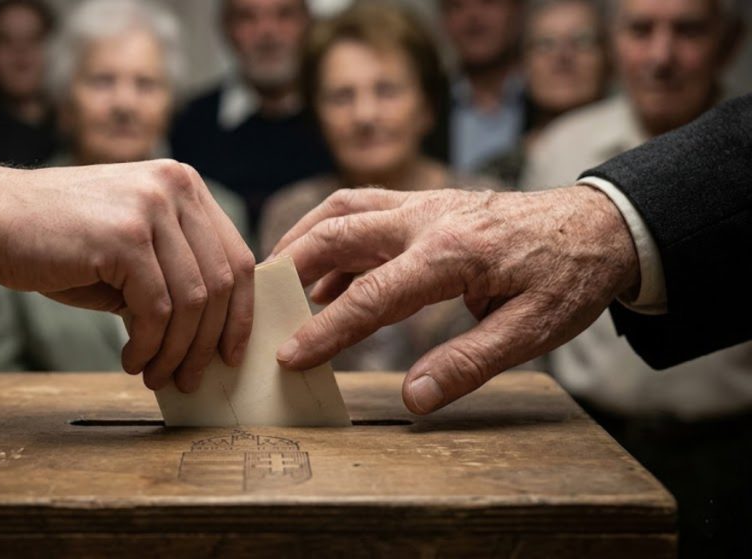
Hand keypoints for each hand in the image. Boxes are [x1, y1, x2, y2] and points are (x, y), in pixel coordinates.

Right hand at [0, 160, 254, 392]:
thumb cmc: (57, 241)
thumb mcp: (130, 249)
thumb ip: (172, 274)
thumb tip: (210, 335)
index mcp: (184, 185)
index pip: (235, 256)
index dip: (239, 312)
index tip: (230, 353)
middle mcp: (175, 187)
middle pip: (222, 281)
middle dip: (209, 341)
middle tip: (191, 378)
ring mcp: (151, 207)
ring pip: (193, 301)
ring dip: (176, 351)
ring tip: (155, 376)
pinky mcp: (124, 237)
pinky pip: (158, 309)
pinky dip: (149, 345)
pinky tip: (131, 360)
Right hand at [270, 186, 639, 413]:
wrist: (600, 225)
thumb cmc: (568, 278)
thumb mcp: (532, 332)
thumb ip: (469, 363)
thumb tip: (413, 397)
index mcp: (451, 254)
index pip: (370, 295)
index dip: (325, 330)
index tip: (287, 355)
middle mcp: (426, 219)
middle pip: (338, 233)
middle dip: (290, 267)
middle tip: (260, 305)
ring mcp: (424, 204)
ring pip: (343, 208)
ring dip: (303, 239)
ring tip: (278, 279)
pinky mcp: (426, 203)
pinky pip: (363, 209)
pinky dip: (332, 236)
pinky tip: (327, 275)